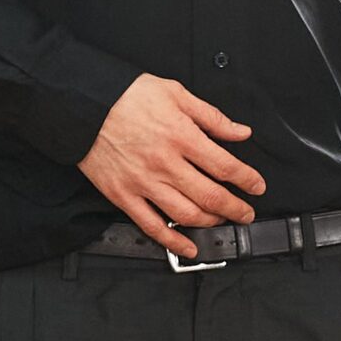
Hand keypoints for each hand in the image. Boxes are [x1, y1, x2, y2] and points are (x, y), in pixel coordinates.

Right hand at [79, 74, 264, 259]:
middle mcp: (165, 163)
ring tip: (221, 221)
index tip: (257, 186)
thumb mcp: (176, 93)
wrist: (84, 103)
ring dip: (210, 223)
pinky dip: (174, 241)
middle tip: (246, 213)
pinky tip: (189, 247)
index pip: (225, 166)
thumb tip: (240, 132)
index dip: (247, 180)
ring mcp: (144, 183)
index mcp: (181, 136)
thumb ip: (211, 116)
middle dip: (235, 209)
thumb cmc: (127, 96)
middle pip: (210, 196)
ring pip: (186, 215)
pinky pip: (152, 226)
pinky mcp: (124, 195)